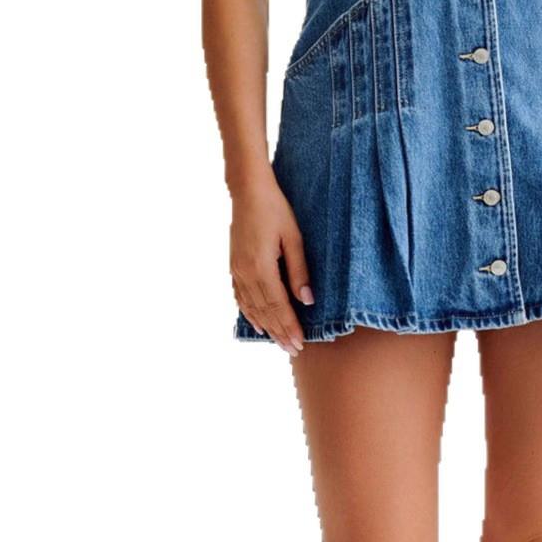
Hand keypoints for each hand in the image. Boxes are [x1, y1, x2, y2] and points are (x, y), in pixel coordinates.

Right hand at [230, 178, 314, 355]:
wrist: (248, 192)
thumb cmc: (275, 210)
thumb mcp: (293, 237)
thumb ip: (299, 271)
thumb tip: (307, 300)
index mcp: (261, 267)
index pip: (278, 306)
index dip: (289, 326)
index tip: (300, 343)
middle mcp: (246, 273)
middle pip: (264, 311)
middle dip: (280, 332)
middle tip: (293, 350)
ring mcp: (237, 270)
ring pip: (251, 307)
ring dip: (266, 326)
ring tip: (279, 342)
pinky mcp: (234, 265)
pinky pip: (241, 297)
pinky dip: (249, 313)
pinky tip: (257, 322)